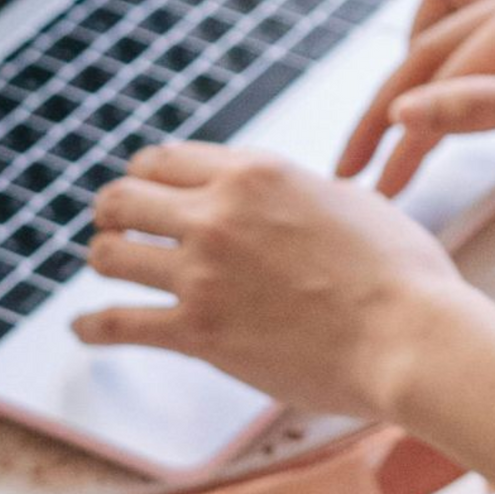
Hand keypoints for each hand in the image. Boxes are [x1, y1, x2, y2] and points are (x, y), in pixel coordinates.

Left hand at [73, 142, 485, 421]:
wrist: (410, 336)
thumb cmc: (403, 274)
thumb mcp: (353, 201)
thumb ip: (303, 194)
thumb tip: (295, 198)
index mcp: (256, 172)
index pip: (167, 158)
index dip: (150, 175)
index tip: (150, 192)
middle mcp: (219, 213)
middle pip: (123, 196)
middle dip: (116, 211)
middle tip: (118, 227)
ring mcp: (203, 272)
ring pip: (109, 253)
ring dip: (105, 260)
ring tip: (109, 269)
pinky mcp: (198, 331)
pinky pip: (118, 323)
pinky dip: (93, 327)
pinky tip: (84, 329)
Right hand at [337, 0, 494, 194]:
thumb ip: (480, 110)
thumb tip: (403, 113)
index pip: (446, 74)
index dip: (405, 132)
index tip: (372, 182)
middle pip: (432, 44)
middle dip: (391, 106)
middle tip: (356, 164)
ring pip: (449, 17)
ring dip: (416, 65)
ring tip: (394, 123)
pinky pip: (484, 30)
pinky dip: (455, 62)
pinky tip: (446, 99)